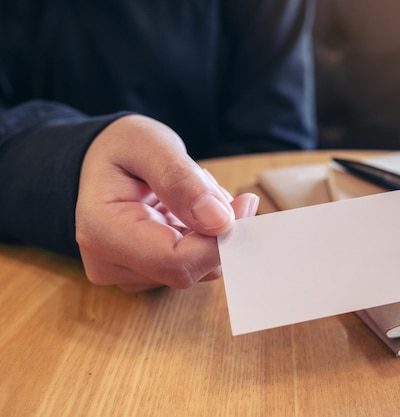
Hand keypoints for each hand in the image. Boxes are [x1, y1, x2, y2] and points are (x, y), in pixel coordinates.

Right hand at [76, 115, 258, 291]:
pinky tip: (188, 208)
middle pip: (191, 268)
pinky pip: (195, 263)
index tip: (245, 203)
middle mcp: (109, 264)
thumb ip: (179, 179)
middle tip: (210, 185)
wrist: (103, 160)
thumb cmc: (121, 148)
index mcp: (102, 232)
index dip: (220, 240)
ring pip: (199, 266)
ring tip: (189, 190)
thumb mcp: (148, 143)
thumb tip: (218, 221)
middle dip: (217, 229)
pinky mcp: (147, 275)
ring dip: (210, 228)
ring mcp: (128, 274)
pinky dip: (204, 234)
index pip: (176, 261)